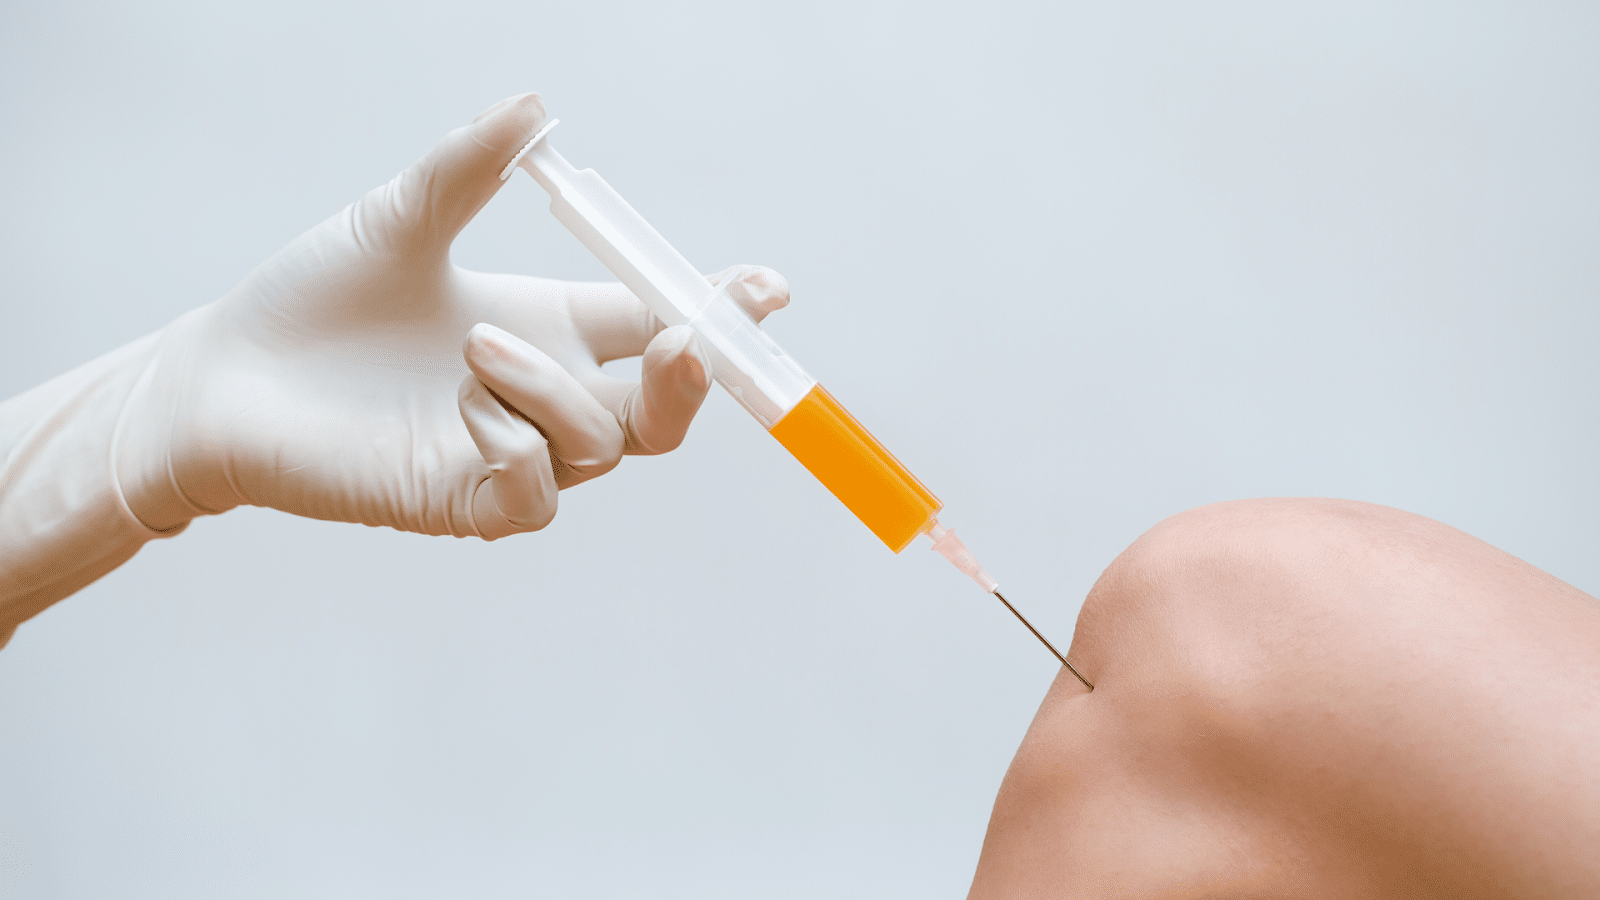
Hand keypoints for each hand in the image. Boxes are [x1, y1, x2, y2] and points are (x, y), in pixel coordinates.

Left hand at [115, 92, 787, 538]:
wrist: (227, 376)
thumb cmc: (316, 299)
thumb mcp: (400, 218)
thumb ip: (468, 168)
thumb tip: (533, 107)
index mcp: (554, 327)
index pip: (664, 327)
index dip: (723, 312)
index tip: (765, 287)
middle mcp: (548, 396)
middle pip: (667, 411)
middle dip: (694, 377)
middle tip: (683, 337)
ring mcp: (515, 455)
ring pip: (598, 443)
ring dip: (552, 392)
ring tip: (471, 351)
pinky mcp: (469, 505)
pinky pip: (538, 495)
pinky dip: (517, 450)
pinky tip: (460, 411)